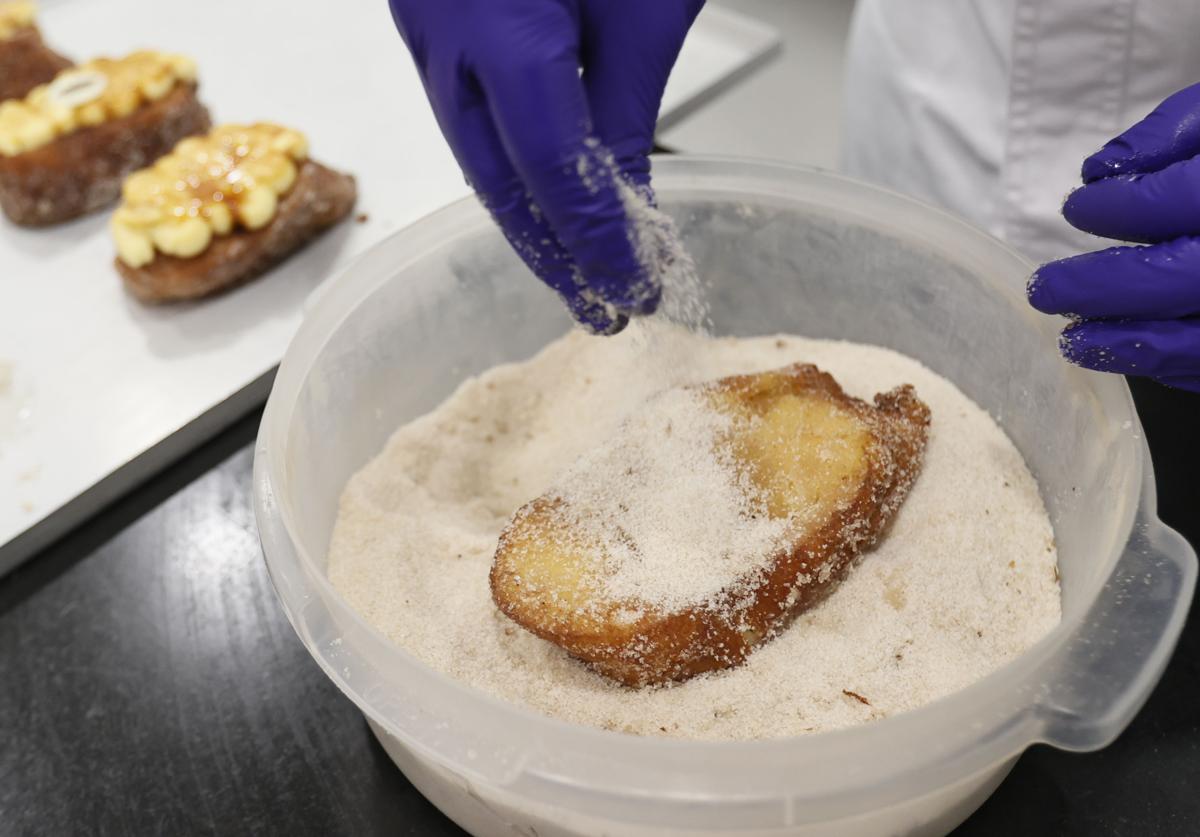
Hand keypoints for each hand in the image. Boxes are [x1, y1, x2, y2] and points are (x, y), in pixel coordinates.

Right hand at [389, 0, 703, 334]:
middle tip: (602, 306)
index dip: (592, 239)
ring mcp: (423, 19)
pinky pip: (466, 108)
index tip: (631, 288)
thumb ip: (626, 108)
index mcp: (497, 16)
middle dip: (552, 255)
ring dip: (529, 216)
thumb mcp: (644, 7)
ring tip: (582, 266)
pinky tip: (549, 196)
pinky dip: (511, 160)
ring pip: (472, 150)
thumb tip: (627, 212)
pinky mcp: (428, 14)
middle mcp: (442, 23)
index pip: (547, 165)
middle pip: (494, 177)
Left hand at [1027, 82, 1199, 390]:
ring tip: (1072, 339)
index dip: (1119, 208)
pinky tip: (1129, 350)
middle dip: (1103, 288)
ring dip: (1128, 343)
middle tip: (1045, 289)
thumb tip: (1101, 171)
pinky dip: (1172, 363)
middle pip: (1182, 278)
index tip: (1077, 209)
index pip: (1178, 200)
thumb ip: (1174, 131)